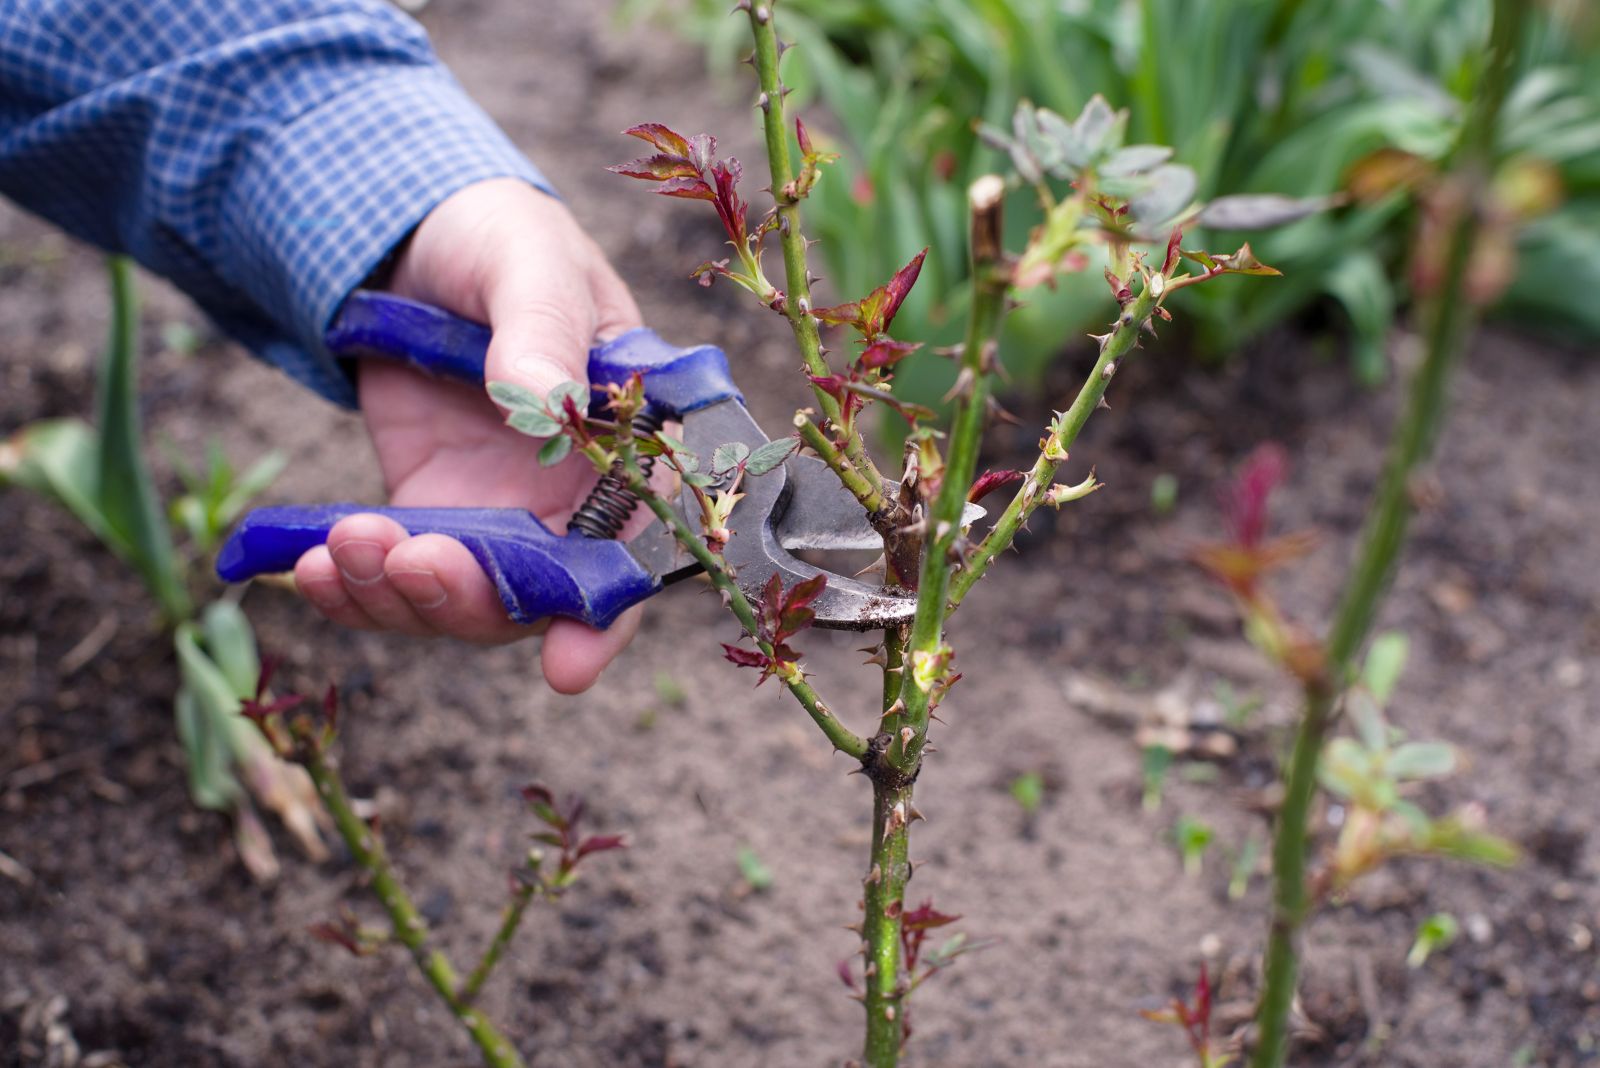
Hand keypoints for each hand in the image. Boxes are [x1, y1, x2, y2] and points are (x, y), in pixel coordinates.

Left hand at [292, 178, 643, 693]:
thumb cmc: (503, 241)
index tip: (567, 666)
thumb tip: (542, 404)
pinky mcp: (425, 512)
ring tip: (341, 545)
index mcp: (626, 447)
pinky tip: (308, 564)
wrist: (416, 237)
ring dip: (398, 596)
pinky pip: (394, 577)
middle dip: (472, 598)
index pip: (634, 547)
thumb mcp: (530, 264)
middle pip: (537, 596)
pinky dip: (352, 588)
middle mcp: (570, 499)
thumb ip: (542, 331)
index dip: (607, 615)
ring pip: (460, 602)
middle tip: (412, 561)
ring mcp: (496, 514)